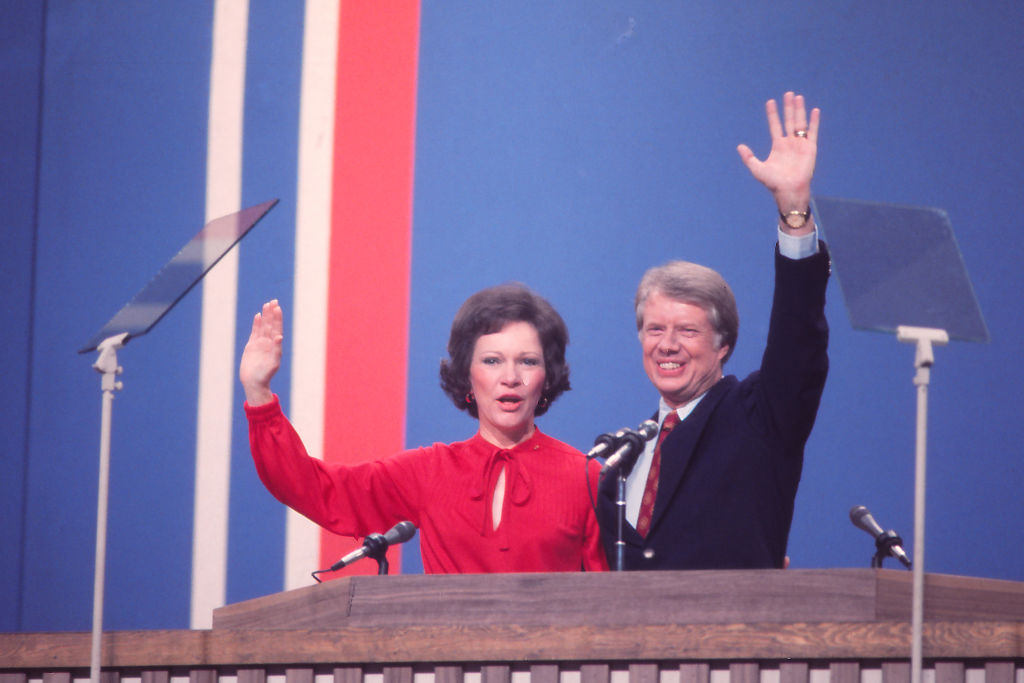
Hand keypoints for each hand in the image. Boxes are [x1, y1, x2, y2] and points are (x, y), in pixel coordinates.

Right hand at [239, 299, 283, 406]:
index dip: (277, 318)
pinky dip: (257, 324)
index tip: (277, 307)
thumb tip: (280, 337)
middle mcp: (269, 343)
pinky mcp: (252, 346)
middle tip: (274, 301)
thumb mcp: (273, 363)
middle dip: (272, 313)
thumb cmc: (265, 375)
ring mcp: (260, 343)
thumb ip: (276, 350)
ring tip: (266, 304)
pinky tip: (258, 316)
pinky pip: (255, 332)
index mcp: (275, 345)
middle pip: (271, 325)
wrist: (254, 382)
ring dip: (265, 316)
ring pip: (263, 326)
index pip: (277, 328)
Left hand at [736, 91, 819, 230]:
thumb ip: (749, 157)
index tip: (770, 101)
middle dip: (788, 107)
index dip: (772, 114)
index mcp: (778, 146)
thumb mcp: (757, 169)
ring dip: (799, 110)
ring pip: (800, 123)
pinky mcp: (810, 148)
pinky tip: (815, 110)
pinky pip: (812, 132)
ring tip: (798, 97)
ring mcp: (800, 144)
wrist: (789, 191)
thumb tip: (739, 146)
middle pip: (788, 120)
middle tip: (788, 93)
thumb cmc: (774, 183)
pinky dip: (814, 122)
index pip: (775, 125)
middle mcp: (789, 143)